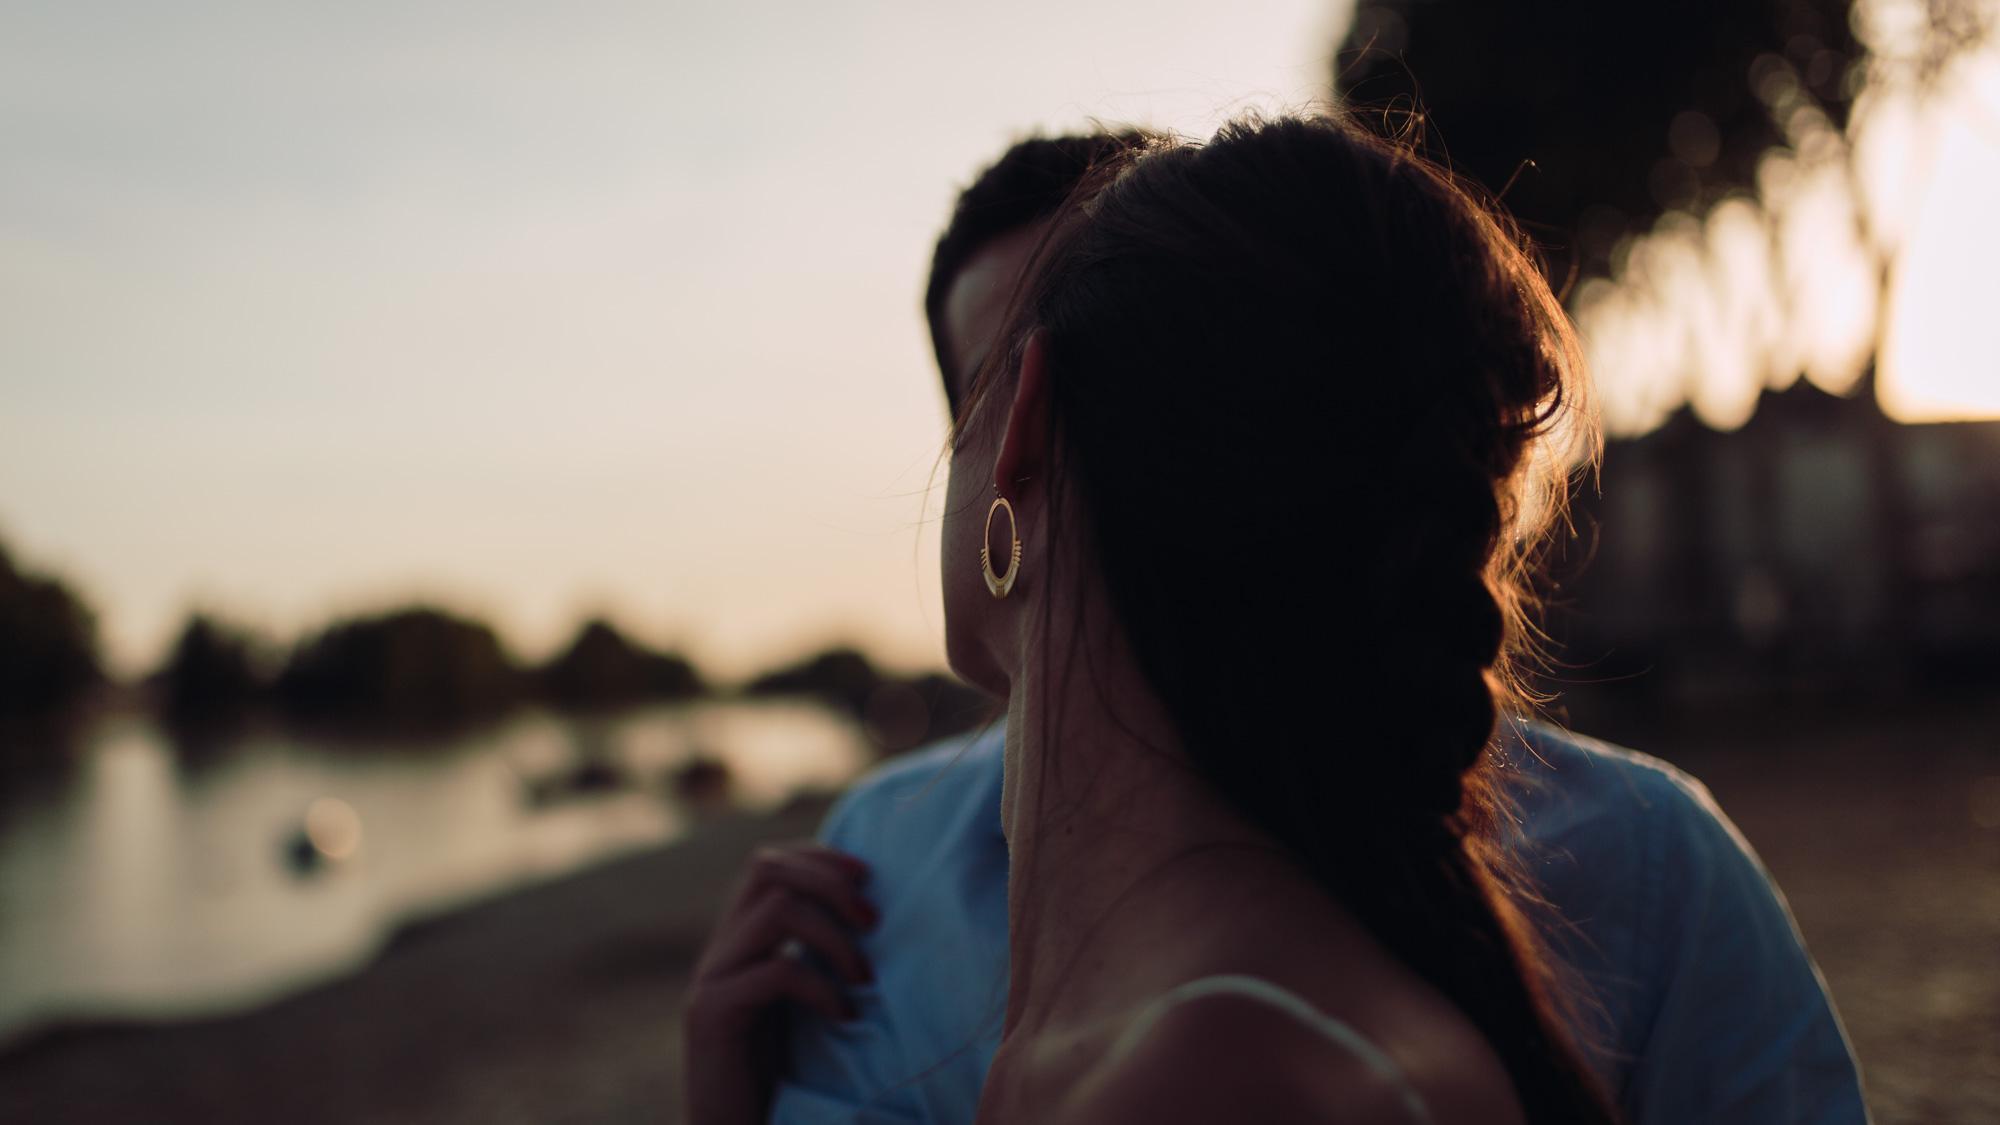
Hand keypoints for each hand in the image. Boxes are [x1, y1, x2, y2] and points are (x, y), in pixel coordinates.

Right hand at [683, 841, 877, 1124]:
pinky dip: (822, 988)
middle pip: (768, 867)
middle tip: (873, 922)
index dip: (821, 857)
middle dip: (830, 882)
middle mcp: (720, 950)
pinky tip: (844, 1016)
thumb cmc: (776, 1075)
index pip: (770, 863)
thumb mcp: (801, 1003)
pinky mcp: (712, 1015)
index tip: (869, 877)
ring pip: (777, 910)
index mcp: (740, 942)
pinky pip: (776, 973)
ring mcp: (711, 979)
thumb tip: (875, 914)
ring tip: (865, 980)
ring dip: (836, 938)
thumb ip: (815, 958)